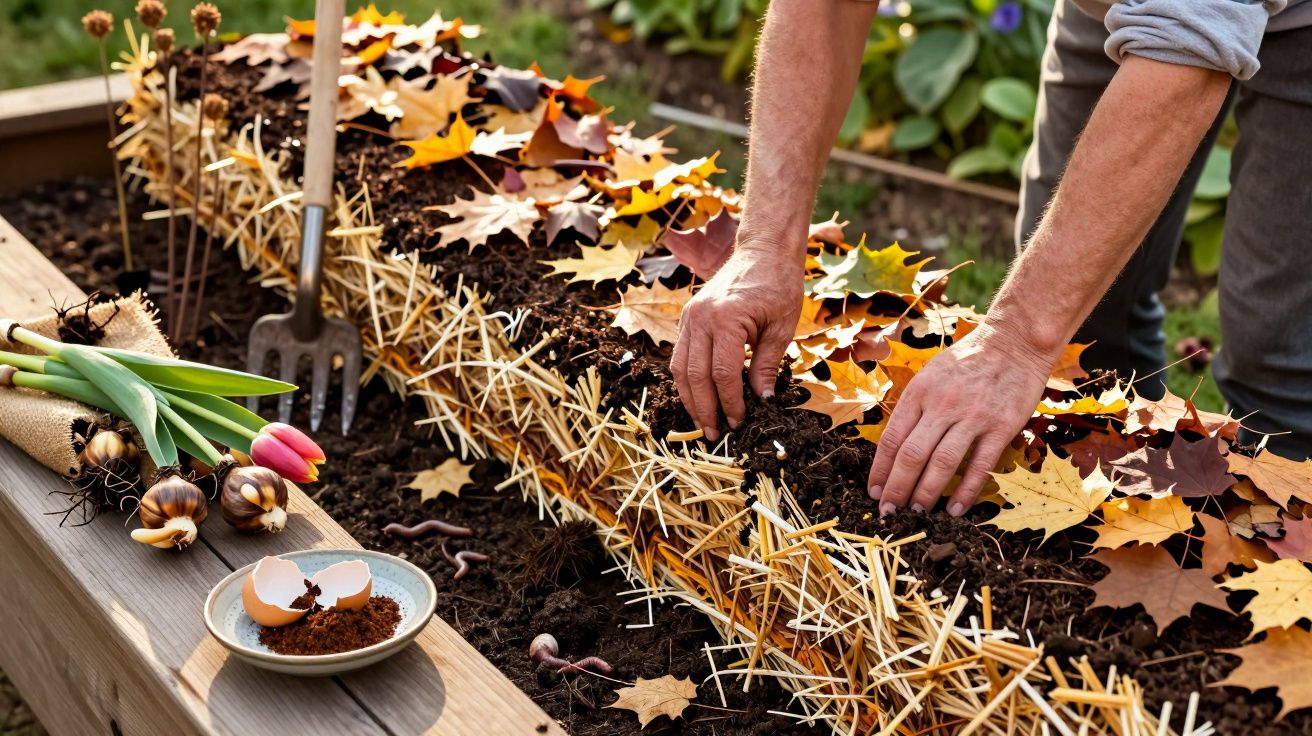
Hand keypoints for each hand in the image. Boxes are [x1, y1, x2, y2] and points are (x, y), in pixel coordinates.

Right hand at [671, 241, 803, 439]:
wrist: (763, 250)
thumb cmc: (778, 284)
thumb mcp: (781, 327)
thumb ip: (767, 365)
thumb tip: (762, 401)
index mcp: (726, 318)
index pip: (722, 373)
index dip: (730, 403)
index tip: (739, 422)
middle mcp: (700, 318)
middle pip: (695, 375)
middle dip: (704, 409)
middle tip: (714, 434)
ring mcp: (690, 316)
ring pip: (680, 368)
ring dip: (690, 399)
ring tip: (702, 422)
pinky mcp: (687, 317)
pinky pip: (680, 355)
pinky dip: (687, 379)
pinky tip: (698, 396)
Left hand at [867, 322, 1053, 516]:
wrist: (1013, 343)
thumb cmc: (967, 361)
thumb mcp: (930, 375)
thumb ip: (914, 408)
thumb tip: (894, 446)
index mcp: (919, 393)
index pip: (892, 438)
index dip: (880, 470)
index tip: (874, 491)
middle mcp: (942, 406)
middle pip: (912, 455)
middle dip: (897, 488)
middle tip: (889, 512)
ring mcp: (972, 417)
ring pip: (942, 463)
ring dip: (925, 493)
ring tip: (916, 514)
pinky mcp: (1001, 427)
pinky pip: (979, 465)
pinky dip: (965, 491)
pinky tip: (954, 509)